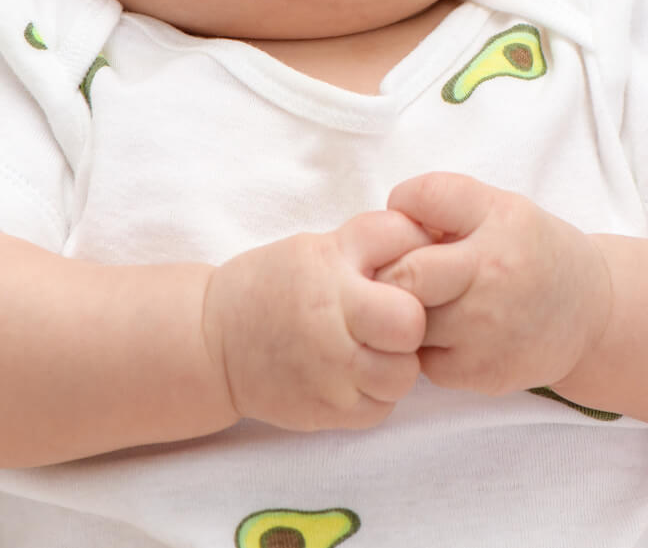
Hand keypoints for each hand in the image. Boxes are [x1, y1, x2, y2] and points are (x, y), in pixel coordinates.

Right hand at [202, 210, 430, 431]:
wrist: (213, 344)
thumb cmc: (273, 285)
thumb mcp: (318, 245)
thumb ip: (374, 240)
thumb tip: (434, 236)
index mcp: (330, 271)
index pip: (404, 249)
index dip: (416, 257)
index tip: (402, 271)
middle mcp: (331, 322)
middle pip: (410, 324)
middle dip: (410, 320)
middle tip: (392, 321)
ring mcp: (329, 374)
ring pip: (402, 375)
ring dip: (397, 362)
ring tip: (374, 351)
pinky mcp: (326, 412)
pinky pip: (380, 409)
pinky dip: (376, 395)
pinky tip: (356, 376)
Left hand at [377, 172, 612, 396]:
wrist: (591, 315)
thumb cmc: (534, 255)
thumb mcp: (504, 209)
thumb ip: (449, 204)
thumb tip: (387, 218)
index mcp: (501, 221)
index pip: (424, 198)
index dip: (402, 208)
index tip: (410, 223)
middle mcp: (494, 274)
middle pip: (405, 273)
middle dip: (390, 272)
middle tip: (396, 273)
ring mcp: (487, 329)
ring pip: (407, 322)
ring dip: (405, 313)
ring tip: (426, 304)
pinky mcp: (481, 371)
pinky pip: (422, 360)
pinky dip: (424, 349)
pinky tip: (448, 335)